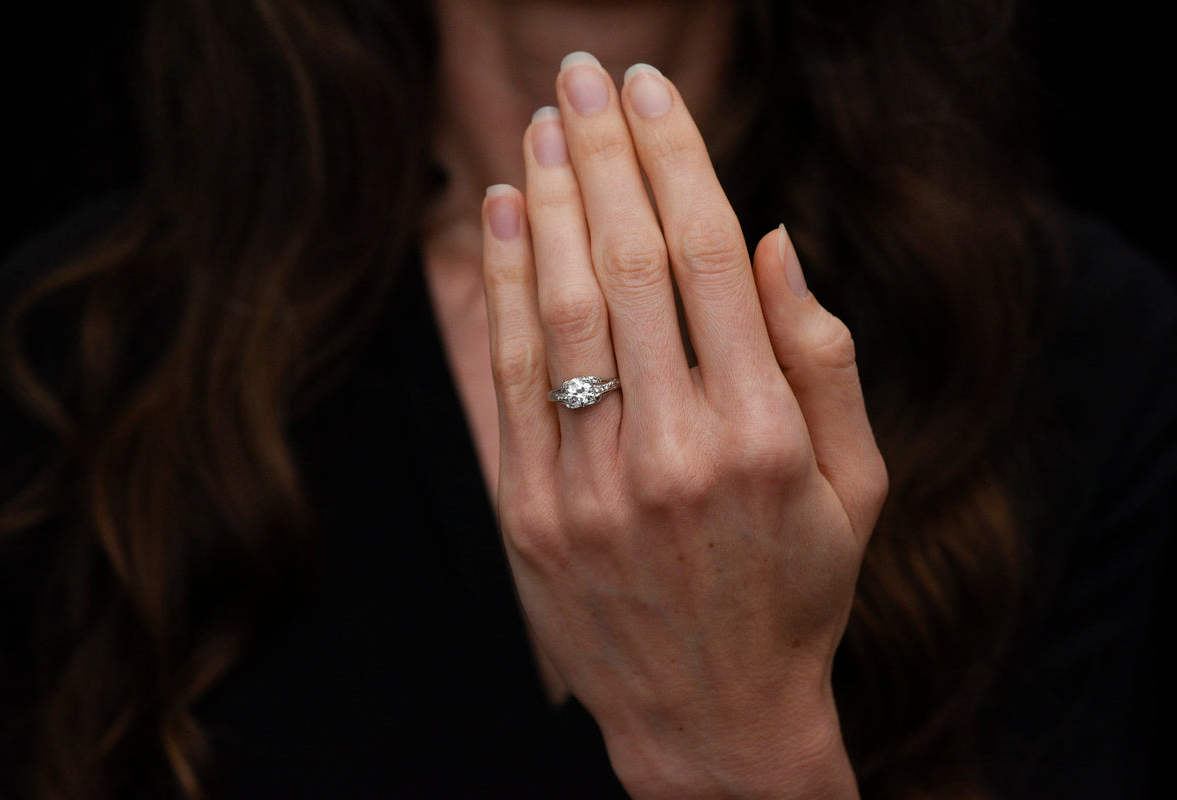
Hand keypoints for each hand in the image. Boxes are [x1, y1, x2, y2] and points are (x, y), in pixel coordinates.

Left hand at [481, 53, 885, 798]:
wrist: (710, 717)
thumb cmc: (795, 591)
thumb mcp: (853, 485)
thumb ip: (821, 359)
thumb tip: (767, 239)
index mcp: (762, 436)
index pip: (707, 259)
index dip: (675, 160)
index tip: (652, 93)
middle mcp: (673, 451)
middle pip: (628, 264)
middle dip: (604, 153)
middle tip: (584, 75)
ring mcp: (590, 485)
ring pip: (560, 308)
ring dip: (549, 202)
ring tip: (541, 125)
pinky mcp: (529, 512)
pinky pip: (509, 378)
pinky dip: (501, 288)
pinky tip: (502, 219)